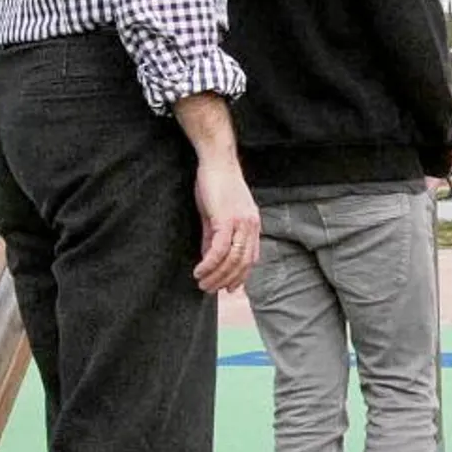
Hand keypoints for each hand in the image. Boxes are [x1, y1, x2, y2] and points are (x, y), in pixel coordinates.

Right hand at [192, 158, 259, 293]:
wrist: (216, 161)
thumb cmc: (216, 184)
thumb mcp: (217, 214)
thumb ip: (215, 237)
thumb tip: (209, 257)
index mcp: (253, 224)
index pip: (250, 258)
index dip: (240, 275)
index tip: (228, 288)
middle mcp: (251, 226)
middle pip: (243, 263)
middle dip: (227, 281)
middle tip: (210, 290)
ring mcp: (241, 223)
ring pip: (232, 260)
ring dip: (216, 276)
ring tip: (202, 284)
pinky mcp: (227, 220)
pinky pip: (220, 250)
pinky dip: (209, 264)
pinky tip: (199, 271)